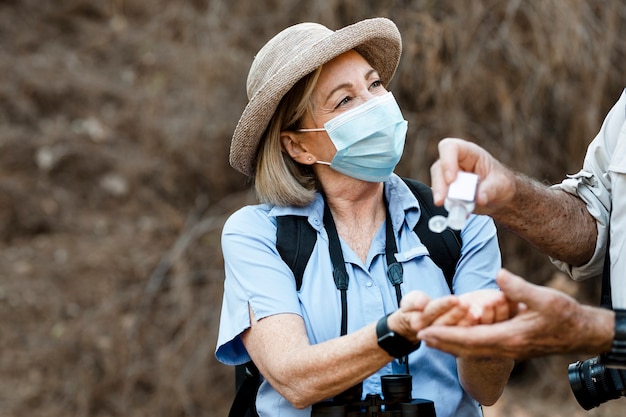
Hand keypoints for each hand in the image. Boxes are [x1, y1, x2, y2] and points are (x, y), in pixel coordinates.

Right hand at [388, 291, 476, 342]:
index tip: (455, 298)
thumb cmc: (413, 307)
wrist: (415, 324)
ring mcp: (442, 340)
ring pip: (455, 332)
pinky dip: (473, 328)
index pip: (431, 313)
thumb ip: (413, 301)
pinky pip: (464, 336)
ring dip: (467, 322)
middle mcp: (429, 334)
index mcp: (417, 323)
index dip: (443, 306)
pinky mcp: (454, 342)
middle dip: (457, 314)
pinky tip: (482, 318)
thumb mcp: (409, 301)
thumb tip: (421, 303)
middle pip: (445, 324)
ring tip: (477, 312)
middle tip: (468, 304)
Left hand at [416, 269, 613, 358]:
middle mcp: (505, 347)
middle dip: (441, 342)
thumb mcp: (544, 298)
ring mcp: (507, 350)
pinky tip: (454, 338)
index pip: (470, 338)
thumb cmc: (564, 315)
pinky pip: (480, 348)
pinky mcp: (510, 347)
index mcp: (510, 336)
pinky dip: (463, 344)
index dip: (446, 336)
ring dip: (449, 344)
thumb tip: (498, 275)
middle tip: (418, 335)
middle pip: (466, 349)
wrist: (580, 332)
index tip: (426, 331)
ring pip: (472, 350)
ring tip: (429, 338)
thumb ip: (518, 288)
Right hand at [430, 138, 515, 213]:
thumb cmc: (501, 183)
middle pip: (439, 168)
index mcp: (469, 152)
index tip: (451, 180)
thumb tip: (479, 198)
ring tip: (454, 209)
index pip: (450, 148)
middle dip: (440, 185)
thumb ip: (490, 190)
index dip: (447, 162)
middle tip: (443, 201)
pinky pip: (441, 196)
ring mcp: (448, 177)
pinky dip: (447, 205)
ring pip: (437, 183)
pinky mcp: (446, 191)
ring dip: (442, 196)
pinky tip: (456, 212)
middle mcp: (455, 162)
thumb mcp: (501, 184)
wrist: (499, 197)